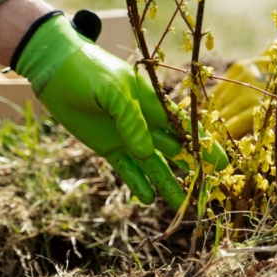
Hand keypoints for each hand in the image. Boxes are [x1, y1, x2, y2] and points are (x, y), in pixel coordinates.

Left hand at [15, 15, 226, 208]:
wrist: (56, 69)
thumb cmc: (87, 70)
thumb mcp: (109, 89)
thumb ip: (129, 119)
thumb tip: (146, 152)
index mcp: (153, 103)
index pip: (185, 127)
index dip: (203, 144)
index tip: (220, 163)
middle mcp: (145, 122)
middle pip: (175, 149)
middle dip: (193, 168)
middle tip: (208, 190)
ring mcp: (127, 136)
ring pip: (153, 164)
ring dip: (167, 184)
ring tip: (180, 207)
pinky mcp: (108, 146)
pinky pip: (127, 169)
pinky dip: (138, 183)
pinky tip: (148, 199)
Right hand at [212, 8, 276, 151]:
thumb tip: (270, 170)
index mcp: (262, 105)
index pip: (233, 129)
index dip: (224, 145)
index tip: (217, 160)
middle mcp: (248, 89)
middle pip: (221, 117)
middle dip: (213, 135)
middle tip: (207, 153)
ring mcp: (241, 75)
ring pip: (216, 103)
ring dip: (210, 119)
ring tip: (204, 136)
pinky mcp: (238, 66)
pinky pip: (219, 89)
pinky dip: (213, 103)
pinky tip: (209, 116)